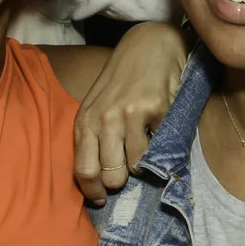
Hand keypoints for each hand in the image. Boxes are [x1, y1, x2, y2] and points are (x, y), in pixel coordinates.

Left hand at [75, 21, 184, 200]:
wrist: (149, 45)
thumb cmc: (121, 82)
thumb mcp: (97, 107)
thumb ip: (95, 138)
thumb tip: (99, 182)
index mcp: (85, 121)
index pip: (83, 170)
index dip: (93, 192)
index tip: (102, 200)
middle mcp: (103, 119)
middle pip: (110, 176)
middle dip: (120, 183)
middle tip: (128, 177)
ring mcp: (129, 114)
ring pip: (135, 166)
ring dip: (143, 166)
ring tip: (144, 150)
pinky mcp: (156, 109)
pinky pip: (159, 146)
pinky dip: (161, 146)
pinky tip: (158, 130)